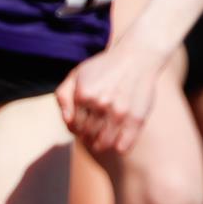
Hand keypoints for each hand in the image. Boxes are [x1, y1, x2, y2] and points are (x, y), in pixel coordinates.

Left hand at [56, 37, 165, 155]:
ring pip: (103, 144)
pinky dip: (119, 147)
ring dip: (101, 144)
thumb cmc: (105, 67)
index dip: (78, 128)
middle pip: (87, 136)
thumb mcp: (77, 74)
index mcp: (83, 95)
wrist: (138, 56)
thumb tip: (67, 120)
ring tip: (104, 136)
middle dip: (89, 136)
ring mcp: (119, 112)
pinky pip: (123, 146)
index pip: (73, 126)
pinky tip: (119, 140)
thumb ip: (63, 96)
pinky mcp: (136, 118)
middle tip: (96, 130)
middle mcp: (100, 104)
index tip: (86, 124)